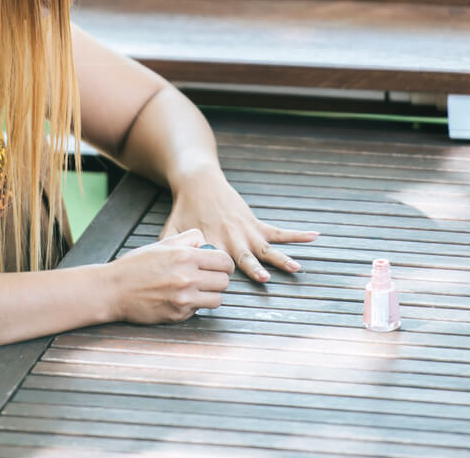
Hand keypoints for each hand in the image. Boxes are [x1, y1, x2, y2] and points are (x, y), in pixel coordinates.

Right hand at [108, 229, 234, 323]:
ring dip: (210, 294)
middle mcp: (187, 278)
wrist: (113, 290)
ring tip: (197, 289)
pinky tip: (180, 298)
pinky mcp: (178, 315)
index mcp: (185, 257)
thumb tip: (205, 243)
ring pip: (217, 299)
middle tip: (207, 278)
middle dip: (218, 278)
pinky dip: (194, 305)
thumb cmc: (135, 266)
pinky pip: (199, 310)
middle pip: (224, 282)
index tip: (219, 265)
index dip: (224, 264)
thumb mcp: (162, 244)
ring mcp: (183, 299)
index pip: (224, 262)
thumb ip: (188, 240)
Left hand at [161, 167, 319, 282]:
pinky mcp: (254, 223)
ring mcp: (246, 231)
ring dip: (282, 258)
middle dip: (255, 268)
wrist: (199, 182)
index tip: (226, 287)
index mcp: (212, 243)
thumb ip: (168, 250)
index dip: (222, 275)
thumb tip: (156, 273)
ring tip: (297, 267)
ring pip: (267, 248)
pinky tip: (314, 237)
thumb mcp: (171, 230)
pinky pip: (278, 231)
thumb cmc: (183, 209)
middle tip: (265, 279)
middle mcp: (232, 238)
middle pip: (245, 257)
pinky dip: (297, 235)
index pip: (218, 264)